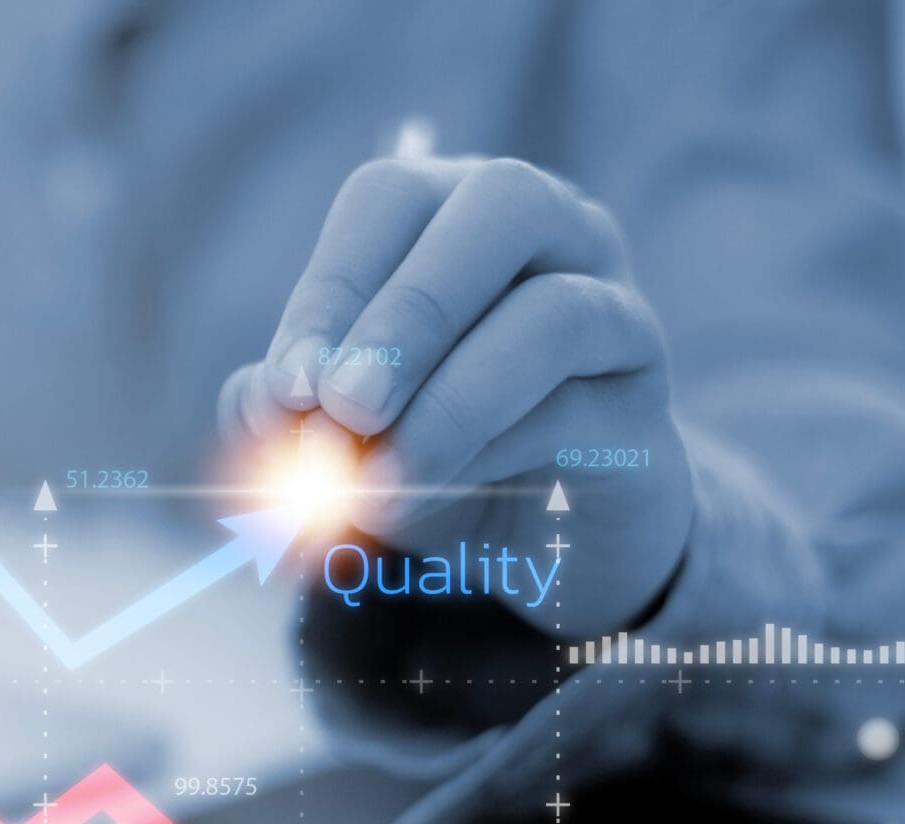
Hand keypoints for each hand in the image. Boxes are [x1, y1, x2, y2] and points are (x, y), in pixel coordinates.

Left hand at [219, 155, 692, 636]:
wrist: (540, 544)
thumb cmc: (430, 455)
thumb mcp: (336, 434)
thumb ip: (283, 412)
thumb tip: (260, 399)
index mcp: (454, 210)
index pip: (390, 198)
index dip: (331, 289)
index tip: (285, 388)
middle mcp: (552, 231)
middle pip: (502, 203)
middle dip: (409, 311)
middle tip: (345, 409)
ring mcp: (613, 306)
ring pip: (554, 312)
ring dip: (451, 399)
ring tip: (378, 479)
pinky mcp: (644, 400)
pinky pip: (577, 408)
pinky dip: (490, 455)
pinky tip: (430, 499)